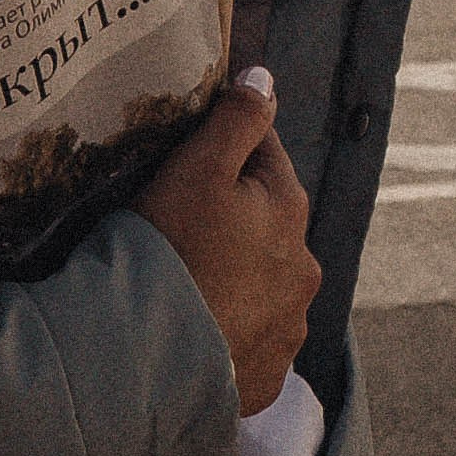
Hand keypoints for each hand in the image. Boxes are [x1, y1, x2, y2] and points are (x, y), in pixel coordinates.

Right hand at [133, 67, 320, 415]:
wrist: (151, 359)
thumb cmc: (172, 247)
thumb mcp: (198, 166)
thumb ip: (236, 118)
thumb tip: (264, 78)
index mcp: (290, 210)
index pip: (263, 154)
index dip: (222, 151)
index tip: (185, 163)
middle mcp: (304, 271)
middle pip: (266, 223)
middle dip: (234, 218)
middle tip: (177, 226)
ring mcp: (288, 329)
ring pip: (262, 284)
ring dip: (235, 277)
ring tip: (184, 283)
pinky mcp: (266, 378)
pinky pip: (248, 341)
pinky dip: (227, 330)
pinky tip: (193, 329)